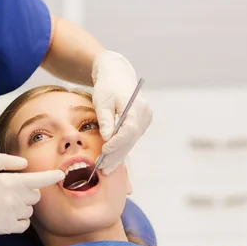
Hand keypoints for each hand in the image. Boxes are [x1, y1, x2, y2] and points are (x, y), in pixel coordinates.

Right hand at [0, 154, 64, 242]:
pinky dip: (20, 220)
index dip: (52, 177)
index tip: (61, 175)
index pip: (39, 180)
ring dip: (24, 206)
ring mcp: (9, 217)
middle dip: (29, 191)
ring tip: (7, 200)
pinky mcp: (2, 229)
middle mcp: (13, 201)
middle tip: (13, 187)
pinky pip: (22, 226)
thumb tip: (24, 164)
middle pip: (35, 196)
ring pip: (29, 212)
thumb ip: (7, 161)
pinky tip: (8, 214)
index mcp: (10, 182)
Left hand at [92, 51, 152, 175]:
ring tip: (105, 170)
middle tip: (103, 168)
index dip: (117, 143)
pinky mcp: (141, 124)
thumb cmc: (107, 86)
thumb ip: (105, 120)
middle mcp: (145, 115)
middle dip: (116, 155)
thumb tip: (107, 138)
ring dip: (118, 156)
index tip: (104, 151)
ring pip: (131, 142)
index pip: (129, 130)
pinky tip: (111, 161)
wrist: (117, 76)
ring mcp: (145, 120)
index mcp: (137, 107)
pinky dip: (121, 149)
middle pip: (131, 139)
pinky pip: (130, 139)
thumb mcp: (102, 101)